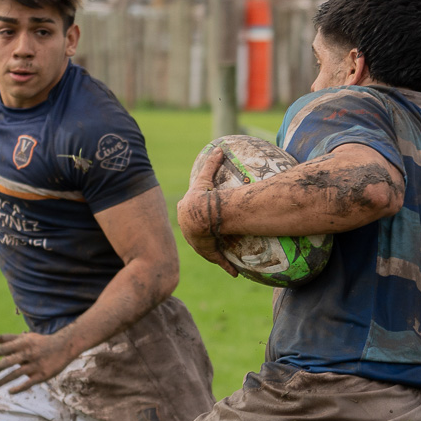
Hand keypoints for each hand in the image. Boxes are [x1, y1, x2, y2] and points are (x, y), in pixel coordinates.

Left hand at [0, 329, 75, 389]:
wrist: (64, 346)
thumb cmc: (41, 342)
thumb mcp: (25, 338)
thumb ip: (8, 338)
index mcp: (23, 343)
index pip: (3, 349)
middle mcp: (28, 353)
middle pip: (8, 362)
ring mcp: (36, 364)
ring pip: (16, 374)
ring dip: (3, 380)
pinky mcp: (43, 374)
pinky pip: (29, 383)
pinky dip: (19, 388)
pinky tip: (10, 391)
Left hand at [174, 148, 238, 275]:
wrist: (201, 215)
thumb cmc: (202, 197)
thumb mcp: (205, 178)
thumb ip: (211, 163)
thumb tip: (219, 147)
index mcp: (186, 212)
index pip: (188, 211)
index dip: (195, 213)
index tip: (202, 213)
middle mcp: (189, 229)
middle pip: (195, 232)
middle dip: (202, 234)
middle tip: (213, 235)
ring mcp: (198, 242)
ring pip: (207, 248)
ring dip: (215, 252)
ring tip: (225, 255)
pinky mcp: (208, 252)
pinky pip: (219, 260)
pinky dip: (227, 266)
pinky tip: (234, 272)